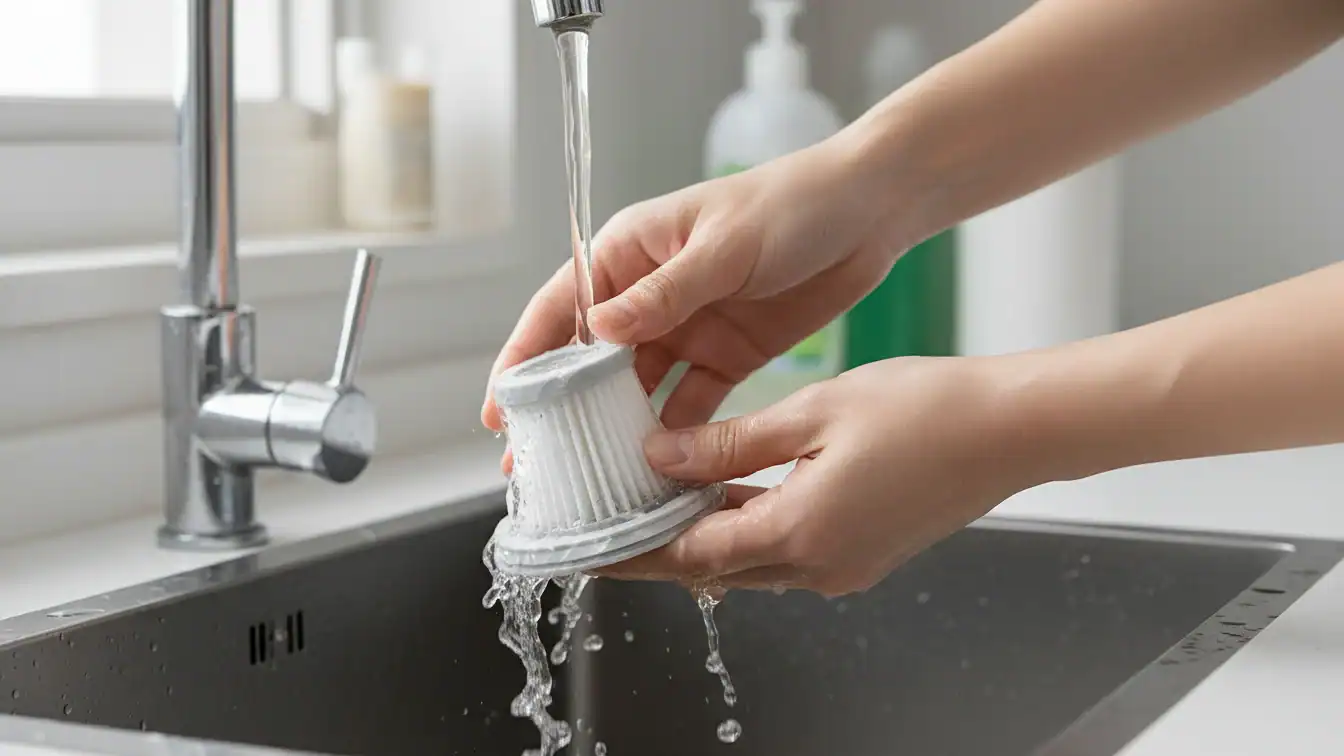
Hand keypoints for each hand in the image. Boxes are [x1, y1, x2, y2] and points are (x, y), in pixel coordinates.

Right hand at [481, 132, 911, 469]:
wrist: (871, 211)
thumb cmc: (792, 203)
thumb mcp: (725, 245)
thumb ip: (665, 293)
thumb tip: (598, 328)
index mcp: (632, 251)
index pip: (563, 306)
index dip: (526, 358)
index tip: (500, 408)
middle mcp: (651, 295)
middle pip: (592, 360)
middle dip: (563, 412)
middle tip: (535, 466)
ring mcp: (688, 329)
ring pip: (637, 390)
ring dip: (616, 433)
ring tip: (592, 483)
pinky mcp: (727, 356)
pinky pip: (691, 405)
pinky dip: (677, 439)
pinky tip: (661, 475)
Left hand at [597, 356, 1050, 596]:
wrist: (1012, 429)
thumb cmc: (925, 410)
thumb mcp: (813, 413)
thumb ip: (730, 442)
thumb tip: (662, 459)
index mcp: (800, 533)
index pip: (689, 556)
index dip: (632, 553)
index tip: (587, 549)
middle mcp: (819, 566)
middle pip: (713, 569)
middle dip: (657, 551)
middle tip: (606, 529)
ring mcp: (844, 567)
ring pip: (750, 562)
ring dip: (702, 539)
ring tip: (654, 506)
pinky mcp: (862, 554)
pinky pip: (785, 552)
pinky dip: (746, 530)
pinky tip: (723, 498)